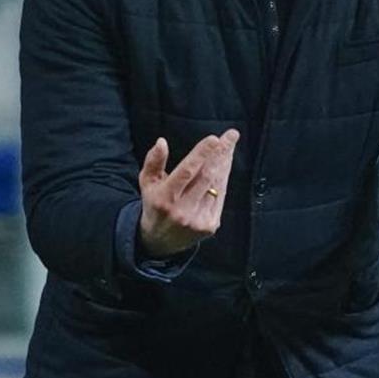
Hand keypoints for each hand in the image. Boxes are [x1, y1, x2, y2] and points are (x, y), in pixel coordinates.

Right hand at [137, 129, 238, 257]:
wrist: (160, 242)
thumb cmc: (155, 204)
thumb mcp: (147, 183)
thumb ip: (153, 162)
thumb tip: (162, 142)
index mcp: (165, 198)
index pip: (186, 172)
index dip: (201, 154)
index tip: (215, 139)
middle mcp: (182, 210)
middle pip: (207, 176)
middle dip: (221, 153)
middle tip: (231, 135)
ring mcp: (198, 219)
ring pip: (217, 185)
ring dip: (225, 163)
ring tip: (230, 145)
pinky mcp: (209, 226)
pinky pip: (221, 196)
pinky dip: (224, 178)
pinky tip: (225, 164)